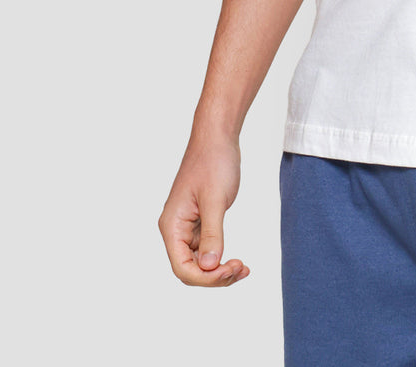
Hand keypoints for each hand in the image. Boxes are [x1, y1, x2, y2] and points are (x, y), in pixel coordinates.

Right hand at [158, 135, 249, 286]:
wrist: (217, 137)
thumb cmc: (213, 162)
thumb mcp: (215, 200)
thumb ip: (213, 234)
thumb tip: (210, 267)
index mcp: (172, 225)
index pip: (182, 267)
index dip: (205, 278)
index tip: (229, 271)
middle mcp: (176, 229)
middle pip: (191, 269)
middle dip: (215, 276)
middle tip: (242, 269)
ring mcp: (188, 226)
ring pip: (201, 262)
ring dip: (220, 270)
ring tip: (243, 269)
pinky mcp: (201, 221)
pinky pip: (208, 249)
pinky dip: (222, 257)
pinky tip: (238, 262)